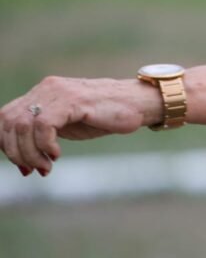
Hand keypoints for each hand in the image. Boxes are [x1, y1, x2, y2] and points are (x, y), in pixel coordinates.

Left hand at [0, 76, 161, 175]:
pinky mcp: (72, 100)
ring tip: (46, 166)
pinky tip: (57, 155)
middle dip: (15, 153)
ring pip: (23, 125)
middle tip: (34, 170)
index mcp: (43, 92)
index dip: (6, 145)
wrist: (140, 103)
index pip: (5, 117)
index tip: (22, 166)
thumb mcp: (68, 123)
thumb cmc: (107, 115)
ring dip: (30, 153)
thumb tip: (21, 156)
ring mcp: (59, 92)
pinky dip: (44, 145)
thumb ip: (45, 130)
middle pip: (9, 122)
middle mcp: (47, 88)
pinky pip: (43, 125)